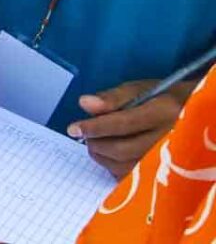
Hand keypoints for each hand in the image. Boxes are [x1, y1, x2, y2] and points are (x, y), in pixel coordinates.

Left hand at [68, 79, 192, 177]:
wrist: (195, 115)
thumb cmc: (165, 99)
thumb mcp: (142, 89)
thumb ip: (113, 98)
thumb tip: (84, 104)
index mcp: (164, 111)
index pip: (122, 123)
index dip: (94, 127)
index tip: (72, 129)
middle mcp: (170, 138)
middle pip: (122, 149)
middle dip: (96, 143)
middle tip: (85, 136)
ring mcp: (170, 159)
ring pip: (126, 167)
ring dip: (103, 157)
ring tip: (97, 144)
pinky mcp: (166, 173)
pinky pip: (135, 178)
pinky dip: (116, 168)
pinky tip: (112, 157)